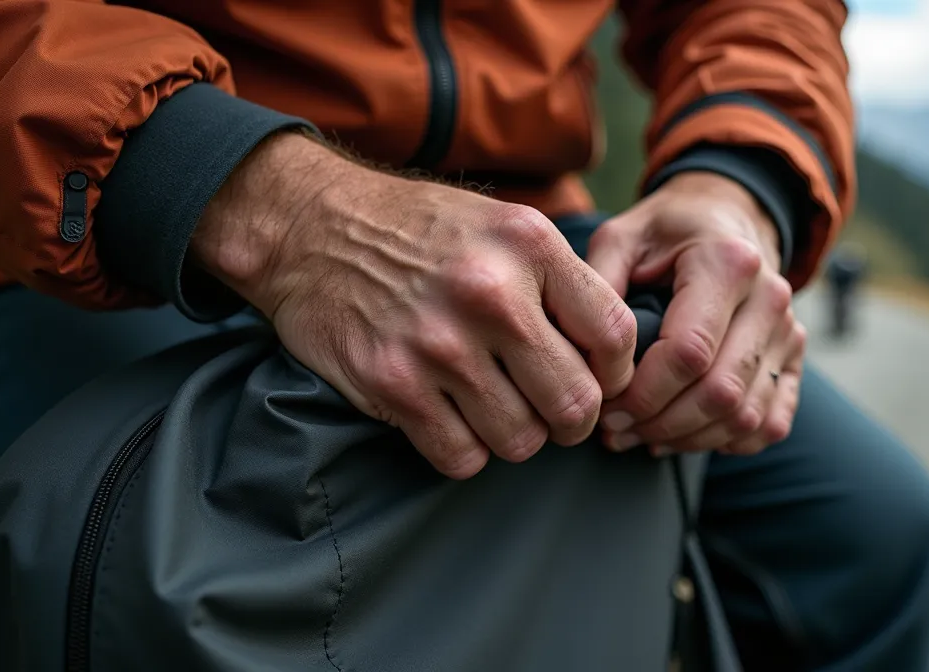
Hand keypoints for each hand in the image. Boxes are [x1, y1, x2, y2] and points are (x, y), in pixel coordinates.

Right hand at [190, 133, 636, 477]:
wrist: (310, 228)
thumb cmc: (420, 232)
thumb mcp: (502, 225)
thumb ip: (561, 280)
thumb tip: (618, 355)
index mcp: (528, 246)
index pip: (614, 336)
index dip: (617, 373)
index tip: (599, 379)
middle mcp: (490, 293)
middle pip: (576, 402)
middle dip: (573, 420)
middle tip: (554, 411)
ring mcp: (439, 344)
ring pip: (522, 440)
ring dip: (517, 435)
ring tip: (497, 406)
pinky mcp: (394, 385)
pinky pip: (462, 457)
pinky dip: (466, 450)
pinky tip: (454, 417)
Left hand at [587, 172, 806, 455]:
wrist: (727, 218)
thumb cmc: (667, 233)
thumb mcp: (622, 238)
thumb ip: (598, 285)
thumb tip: (580, 348)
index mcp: (727, 264)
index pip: (689, 353)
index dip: (643, 394)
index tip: (606, 408)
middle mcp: (770, 299)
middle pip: (721, 393)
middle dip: (662, 424)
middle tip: (617, 431)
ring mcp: (788, 332)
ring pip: (745, 417)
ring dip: (688, 440)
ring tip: (641, 435)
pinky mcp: (793, 359)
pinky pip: (769, 424)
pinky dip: (725, 442)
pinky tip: (682, 434)